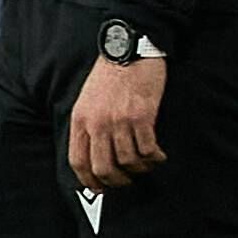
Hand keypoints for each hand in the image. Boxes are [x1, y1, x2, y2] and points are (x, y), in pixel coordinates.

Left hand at [69, 57, 168, 193]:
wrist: (129, 49)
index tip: (100, 188)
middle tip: (127, 180)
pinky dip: (155, 157)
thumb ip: (88, 125)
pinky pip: (148, 149)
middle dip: (117, 180)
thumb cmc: (110, 74)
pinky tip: (159, 155)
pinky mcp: (142, 116)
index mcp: (80, 120)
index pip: (79, 161)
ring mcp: (119, 121)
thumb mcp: (87, 100)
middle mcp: (97, 123)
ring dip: (140, 168)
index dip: (89, 180)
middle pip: (103, 167)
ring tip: (147, 164)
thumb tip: (95, 152)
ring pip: (128, 161)